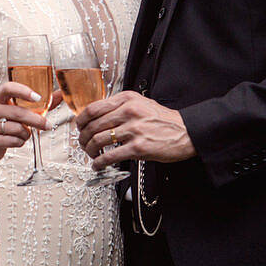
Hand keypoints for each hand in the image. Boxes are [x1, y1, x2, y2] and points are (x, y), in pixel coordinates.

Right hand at [0, 80, 52, 170]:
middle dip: (36, 120)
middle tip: (48, 125)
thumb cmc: (4, 124)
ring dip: (26, 134)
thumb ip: (38, 104)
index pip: (8, 88)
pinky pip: (13, 141)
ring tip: (24, 134)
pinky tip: (16, 141)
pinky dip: (20, 142)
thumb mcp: (16, 111)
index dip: (23, 91)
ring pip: (17, 129)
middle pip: (17, 112)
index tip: (38, 97)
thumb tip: (60, 94)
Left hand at [75, 91, 195, 169]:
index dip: (81, 120)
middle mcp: (129, 112)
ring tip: (91, 155)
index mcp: (127, 99)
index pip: (94, 108)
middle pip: (93, 125)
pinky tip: (98, 165)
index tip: (79, 127)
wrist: (187, 132)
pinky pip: (110, 156)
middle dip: (83, 137)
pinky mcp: (138, 147)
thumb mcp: (141, 104)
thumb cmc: (164, 120)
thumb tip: (98, 117)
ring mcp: (133, 129)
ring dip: (89, 150)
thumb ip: (120, 107)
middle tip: (83, 144)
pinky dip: (99, 162)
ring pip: (98, 140)